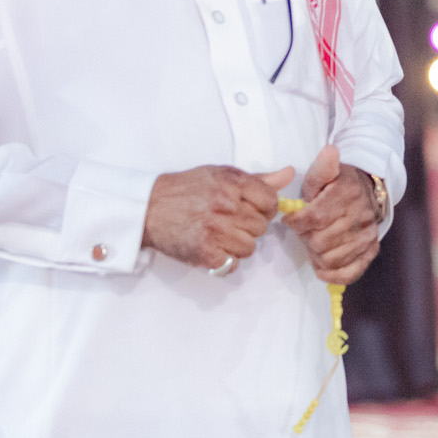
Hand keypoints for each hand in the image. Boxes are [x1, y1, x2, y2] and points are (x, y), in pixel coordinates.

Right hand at [142, 164, 293, 269]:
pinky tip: (211, 247)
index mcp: (232, 184)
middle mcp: (226, 206)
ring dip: (237, 244)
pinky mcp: (205, 253)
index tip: (251, 209)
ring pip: (250, 247)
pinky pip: (233, 263)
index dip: (265, 208)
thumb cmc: (187, 189)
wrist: (149, 207)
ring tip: (218, 233)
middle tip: (228, 221)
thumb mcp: (220, 175)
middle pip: (261, 227)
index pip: (271, 202)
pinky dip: (225, 259)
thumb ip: (257, 179)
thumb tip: (289, 175)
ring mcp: (215, 231)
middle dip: (249, 226)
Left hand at [284, 146, 383, 285]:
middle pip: (320, 241)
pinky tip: (322, 265)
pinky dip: (332, 274)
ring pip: (332, 258)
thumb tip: (329, 151)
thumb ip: (323, 167)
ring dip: (317, 255)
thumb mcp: (324, 174)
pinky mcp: (371, 251)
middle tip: (306, 231)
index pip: (314, 218)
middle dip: (306, 238)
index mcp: (348, 194)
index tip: (291, 220)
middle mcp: (362, 216)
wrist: (368, 193)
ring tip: (315, 243)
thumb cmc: (337, 186)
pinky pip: (350, 272)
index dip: (297, 223)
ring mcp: (368, 236)